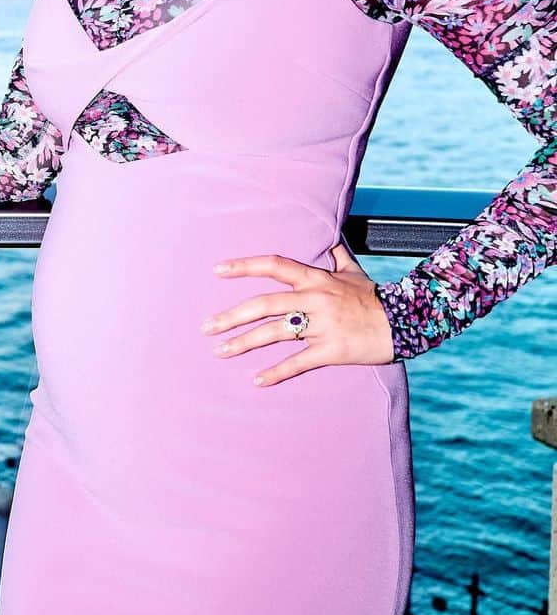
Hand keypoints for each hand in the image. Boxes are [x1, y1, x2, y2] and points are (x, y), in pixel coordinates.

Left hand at [199, 240, 394, 385]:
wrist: (408, 320)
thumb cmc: (374, 296)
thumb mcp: (352, 270)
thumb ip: (334, 254)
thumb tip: (327, 233)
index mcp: (316, 278)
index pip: (274, 265)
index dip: (244, 266)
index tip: (217, 270)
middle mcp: (315, 298)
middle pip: (264, 304)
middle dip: (232, 315)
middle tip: (206, 326)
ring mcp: (323, 325)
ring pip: (275, 332)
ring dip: (244, 343)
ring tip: (220, 351)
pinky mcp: (332, 350)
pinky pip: (299, 362)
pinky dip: (276, 372)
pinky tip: (256, 381)